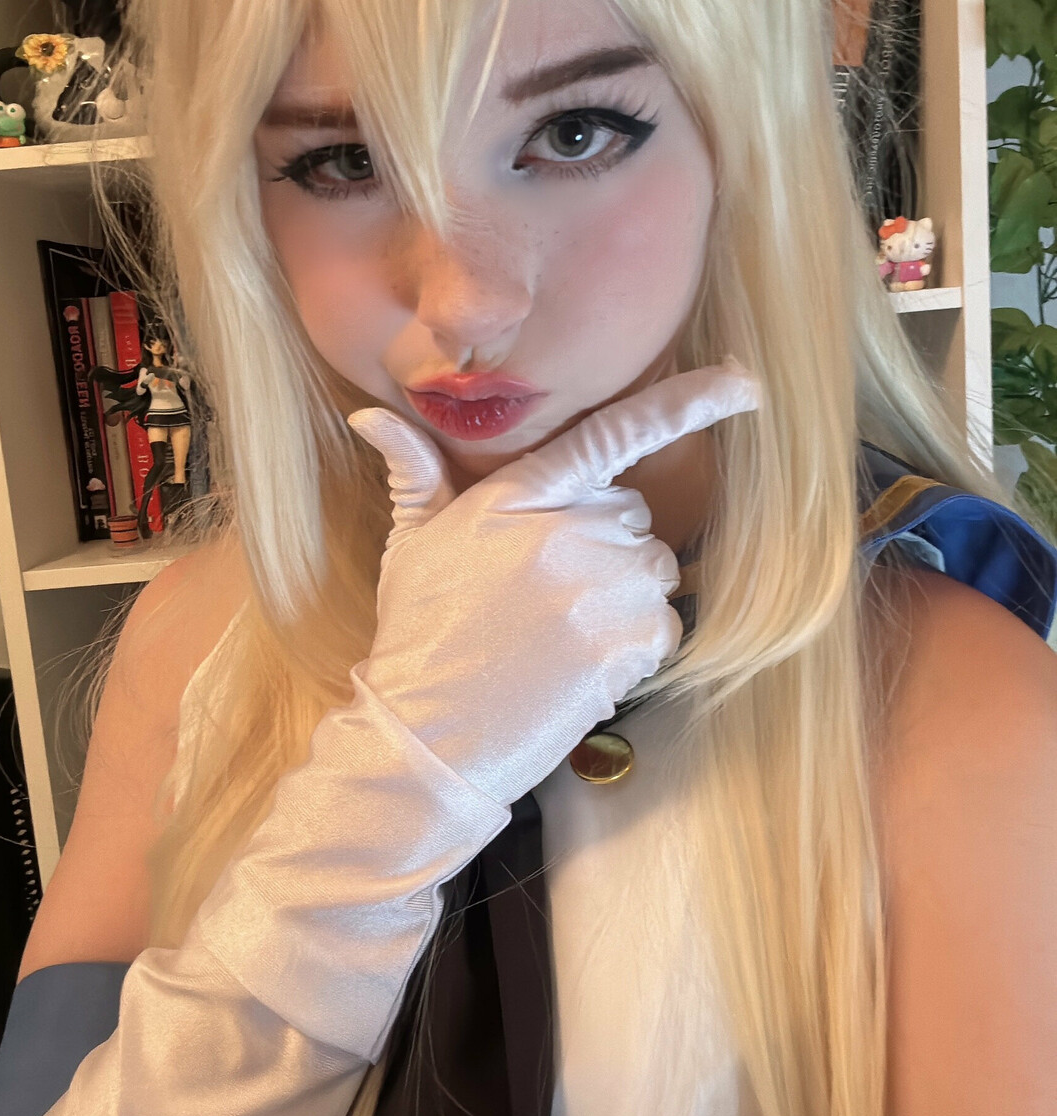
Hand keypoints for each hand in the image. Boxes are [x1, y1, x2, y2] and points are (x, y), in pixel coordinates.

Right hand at [349, 363, 759, 805]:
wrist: (430, 732)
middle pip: (633, 512)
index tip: (746, 383)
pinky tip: (579, 663)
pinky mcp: (631, 642)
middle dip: (602, 543)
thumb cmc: (421, 632)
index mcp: (521, 494)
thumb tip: (368, 414)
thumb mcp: (411, 545)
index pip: (615, 432)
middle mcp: (573, 530)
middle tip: (542, 592)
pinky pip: (666, 627)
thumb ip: (414, 471)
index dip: (689, 402)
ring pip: (654, 568)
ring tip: (557, 631)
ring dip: (623, 595)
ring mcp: (607, 587)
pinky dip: (635, 647)